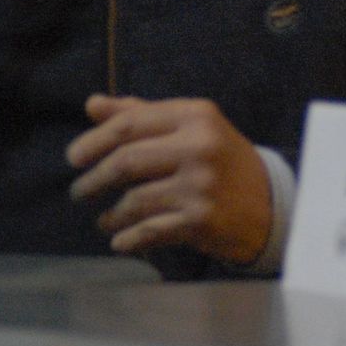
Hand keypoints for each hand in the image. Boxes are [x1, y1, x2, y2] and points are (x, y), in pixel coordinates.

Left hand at [67, 94, 271, 265]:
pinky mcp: (202, 221)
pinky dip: (128, 238)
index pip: (129, 123)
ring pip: (134, 200)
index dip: (94, 141)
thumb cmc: (220, 160)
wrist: (271, 205)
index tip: (74, 157)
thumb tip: (92, 105)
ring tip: (103, 219)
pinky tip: (118, 240)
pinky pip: (150, 231)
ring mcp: (201, 186)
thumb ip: (140, 114)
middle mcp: (199, 147)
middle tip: (79, 191)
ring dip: (111, 214)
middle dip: (94, 179)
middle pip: (126, 161)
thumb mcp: (189, 126)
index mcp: (194, 115)